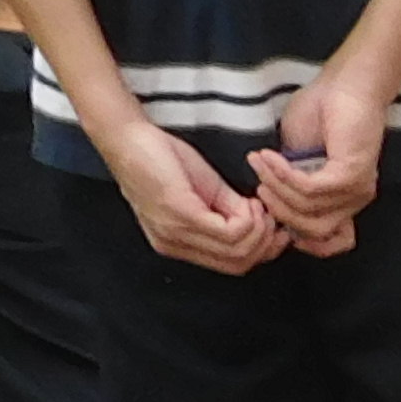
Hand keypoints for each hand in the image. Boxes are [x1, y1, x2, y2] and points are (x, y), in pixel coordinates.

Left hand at [98, 112, 279, 274]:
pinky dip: (249, 218)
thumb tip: (260, 221)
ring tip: (258, 206)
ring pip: (237, 251)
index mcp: (178, 243)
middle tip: (270, 217)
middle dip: (265, 243)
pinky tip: (247, 202)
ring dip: (259, 228)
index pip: (230, 265)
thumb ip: (229, 211)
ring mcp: (175, 231)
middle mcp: (174, 244)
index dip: (261, 251)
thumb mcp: (204, 190)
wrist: (126, 136)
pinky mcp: (179, 213)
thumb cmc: (159, 156)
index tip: (274, 229)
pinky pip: (229, 231)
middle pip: (237, 264)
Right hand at [252, 54, 397, 255]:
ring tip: (259, 162)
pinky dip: (283, 175)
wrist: (344, 86)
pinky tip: (270, 157)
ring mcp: (356, 189)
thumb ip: (289, 185)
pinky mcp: (351, 174)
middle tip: (257, 182)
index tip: (267, 214)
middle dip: (276, 209)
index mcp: (342, 202)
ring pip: (307, 211)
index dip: (298, 238)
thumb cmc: (320, 116)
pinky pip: (310, 189)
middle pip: (311, 231)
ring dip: (275, 187)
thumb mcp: (295, 159)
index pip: (331, 243)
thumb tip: (268, 205)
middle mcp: (353, 201)